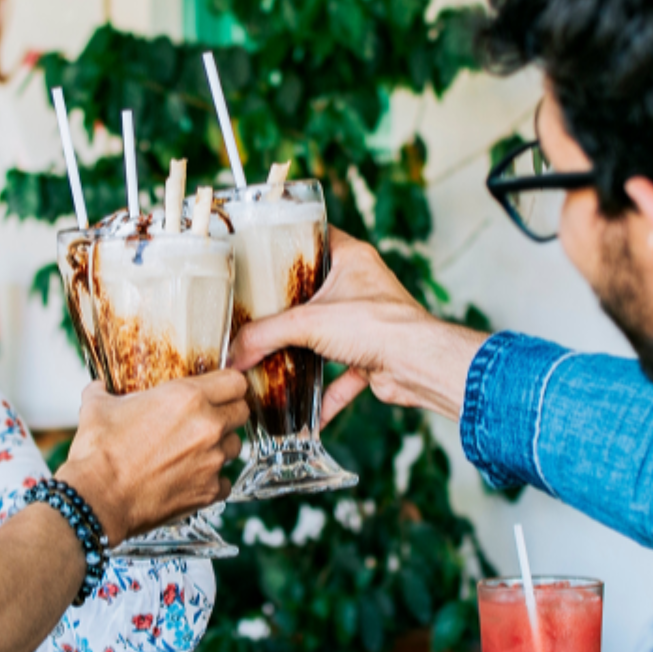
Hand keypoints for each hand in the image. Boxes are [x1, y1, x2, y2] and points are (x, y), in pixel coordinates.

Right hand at [59, 370, 248, 540]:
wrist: (97, 499)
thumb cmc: (98, 453)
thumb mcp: (98, 409)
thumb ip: (103, 392)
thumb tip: (98, 387)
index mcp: (187, 397)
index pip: (235, 381)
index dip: (228, 385)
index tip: (220, 390)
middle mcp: (208, 426)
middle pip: (242, 412)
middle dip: (228, 413)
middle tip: (209, 419)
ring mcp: (212, 461)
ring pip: (235, 446)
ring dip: (220, 447)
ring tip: (195, 452)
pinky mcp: (209, 491)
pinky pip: (225, 482)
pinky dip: (212, 481)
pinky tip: (191, 479)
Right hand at [229, 229, 486, 420]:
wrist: (418, 364)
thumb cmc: (377, 324)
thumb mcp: (308, 322)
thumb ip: (265, 335)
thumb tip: (234, 354)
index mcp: (350, 258)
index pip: (314, 237)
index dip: (288, 242)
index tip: (259, 252)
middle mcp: (360, 286)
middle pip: (314, 291)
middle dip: (286, 308)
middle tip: (254, 311)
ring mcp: (367, 321)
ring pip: (326, 334)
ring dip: (303, 352)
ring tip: (270, 358)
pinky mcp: (372, 355)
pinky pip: (341, 375)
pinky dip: (324, 394)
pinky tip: (303, 413)